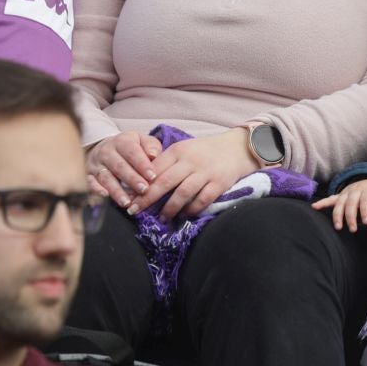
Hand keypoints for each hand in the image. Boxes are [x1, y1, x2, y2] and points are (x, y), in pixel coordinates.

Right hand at [86, 130, 162, 208]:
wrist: (104, 148)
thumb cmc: (129, 147)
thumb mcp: (141, 141)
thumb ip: (151, 146)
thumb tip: (153, 155)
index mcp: (122, 141)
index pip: (132, 152)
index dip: (142, 164)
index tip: (153, 176)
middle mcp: (107, 152)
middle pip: (119, 166)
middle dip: (132, 179)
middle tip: (144, 190)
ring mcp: (96, 164)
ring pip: (106, 177)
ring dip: (116, 190)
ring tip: (127, 202)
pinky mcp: (88, 175)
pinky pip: (90, 183)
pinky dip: (96, 190)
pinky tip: (105, 196)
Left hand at [127, 125, 257, 221]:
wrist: (238, 147)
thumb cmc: (207, 150)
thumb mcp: (185, 149)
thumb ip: (167, 162)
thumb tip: (144, 182)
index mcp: (179, 150)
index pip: (154, 168)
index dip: (139, 185)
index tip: (128, 198)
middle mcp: (190, 161)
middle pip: (164, 182)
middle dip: (147, 199)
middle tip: (134, 212)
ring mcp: (205, 172)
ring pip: (182, 193)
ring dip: (169, 208)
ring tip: (161, 218)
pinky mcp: (219, 183)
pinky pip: (202, 200)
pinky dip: (191, 210)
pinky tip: (184, 215)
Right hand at [311, 178, 366, 229]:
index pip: (365, 200)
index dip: (365, 210)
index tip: (366, 221)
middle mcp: (356, 190)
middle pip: (351, 202)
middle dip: (350, 216)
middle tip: (353, 229)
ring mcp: (347, 192)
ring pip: (340, 202)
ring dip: (338, 215)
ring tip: (338, 227)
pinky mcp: (341, 196)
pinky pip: (330, 199)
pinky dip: (322, 203)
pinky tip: (314, 207)